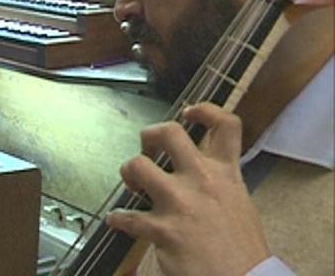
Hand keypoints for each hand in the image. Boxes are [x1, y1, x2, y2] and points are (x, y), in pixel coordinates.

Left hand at [106, 103, 269, 275]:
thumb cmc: (241, 249)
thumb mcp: (239, 204)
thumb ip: (218, 182)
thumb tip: (198, 171)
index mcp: (225, 174)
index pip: (225, 125)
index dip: (206, 109)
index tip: (190, 111)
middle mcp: (202, 181)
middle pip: (169, 133)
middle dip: (150, 135)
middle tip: (147, 150)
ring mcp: (181, 203)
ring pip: (137, 166)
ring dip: (128, 173)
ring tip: (133, 185)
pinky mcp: (163, 229)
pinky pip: (126, 217)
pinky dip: (117, 219)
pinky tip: (117, 221)